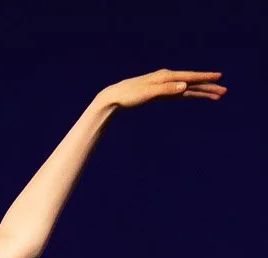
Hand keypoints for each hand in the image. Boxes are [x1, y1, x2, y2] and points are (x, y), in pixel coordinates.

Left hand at [98, 69, 225, 109]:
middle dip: (208, 88)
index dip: (205, 78)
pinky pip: (178, 94)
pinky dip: (188, 94)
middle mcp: (167, 79)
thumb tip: (185, 86)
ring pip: (187, 89)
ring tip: (216, 96)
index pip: (190, 77)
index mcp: (166, 77)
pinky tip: (194, 94)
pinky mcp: (160, 93)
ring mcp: (164, 86)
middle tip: (224, 92)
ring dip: (201, 92)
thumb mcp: (148, 93)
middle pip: (192, 83)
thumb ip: (167, 90)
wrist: (115, 97)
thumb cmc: (130, 95)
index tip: (219, 78)